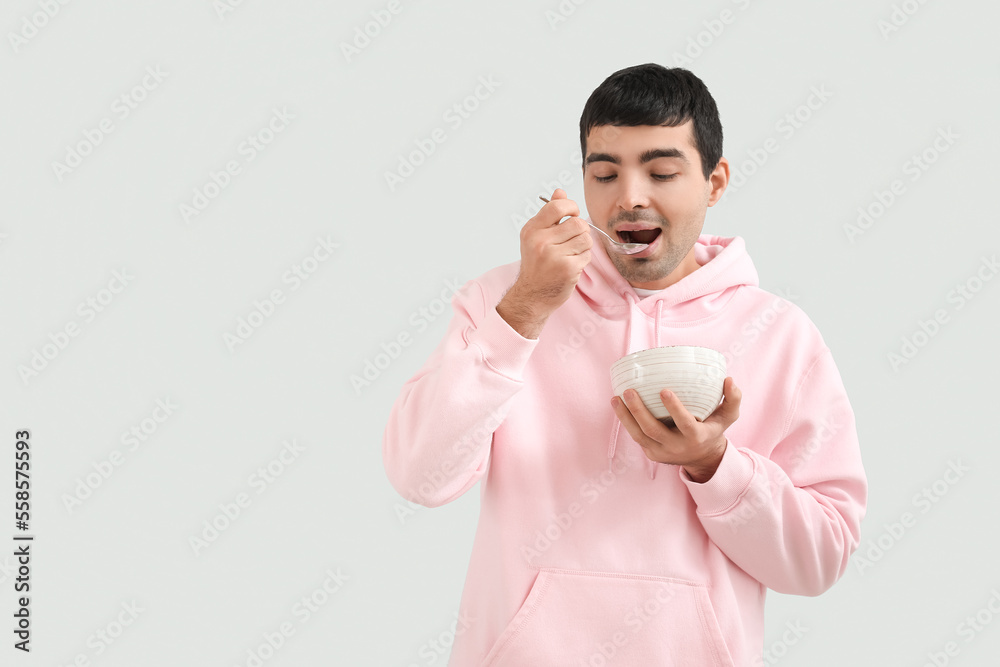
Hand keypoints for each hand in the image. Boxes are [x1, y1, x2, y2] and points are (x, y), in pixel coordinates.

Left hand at [610, 377, 741, 482]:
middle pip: (653, 430)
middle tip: (629, 390)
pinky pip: (636, 437)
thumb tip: (729, 380)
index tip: (664, 390)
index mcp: (696, 437)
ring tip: (616, 398)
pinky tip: (619, 405)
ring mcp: (661, 452)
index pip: (684, 424)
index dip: (674, 409)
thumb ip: (732, 399)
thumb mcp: (728, 417)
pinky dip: (626, 422)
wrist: (702, 457)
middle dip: (639, 411)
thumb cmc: (712, 429)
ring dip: (625, 417)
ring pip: (639, 435)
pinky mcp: (651, 453)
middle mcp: (677, 447)